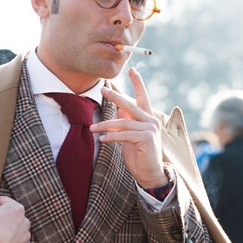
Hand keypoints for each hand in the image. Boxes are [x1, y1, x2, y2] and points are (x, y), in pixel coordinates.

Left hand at [90, 68, 167, 188]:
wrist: (149, 173)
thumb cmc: (138, 155)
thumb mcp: (130, 136)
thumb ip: (126, 122)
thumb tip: (117, 109)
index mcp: (148, 118)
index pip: (143, 97)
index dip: (138, 83)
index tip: (133, 69)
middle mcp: (151, 121)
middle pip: (130, 105)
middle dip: (115, 96)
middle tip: (102, 89)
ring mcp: (150, 129)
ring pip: (122, 122)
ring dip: (105, 125)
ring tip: (92, 128)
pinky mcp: (146, 139)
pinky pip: (124, 135)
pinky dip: (111, 137)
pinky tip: (102, 139)